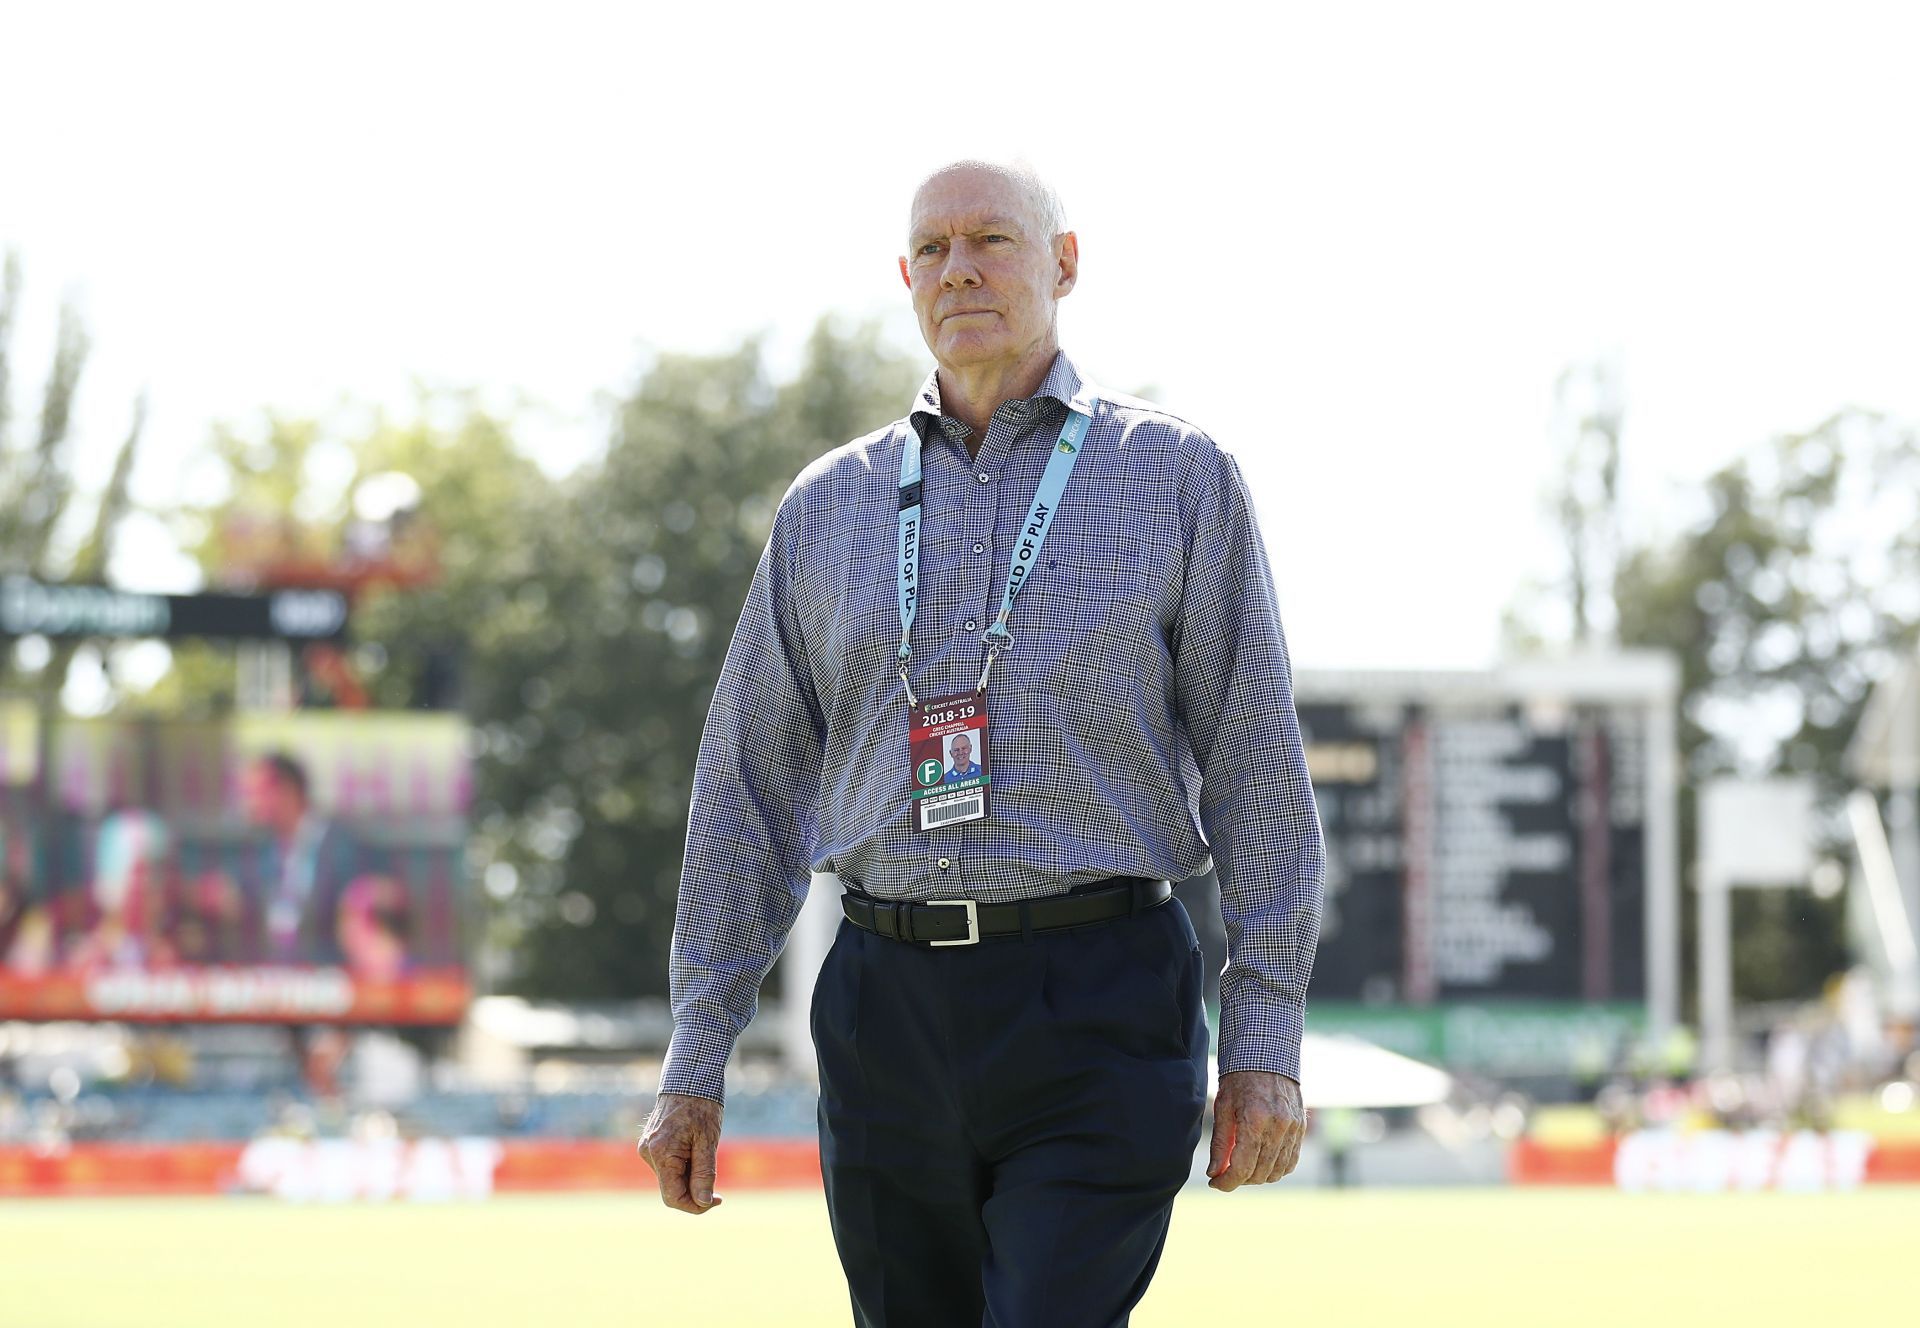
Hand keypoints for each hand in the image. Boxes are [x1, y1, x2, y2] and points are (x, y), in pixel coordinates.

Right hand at [637, 1092, 724, 1213]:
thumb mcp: (708, 1141)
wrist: (689, 1077)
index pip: (673, 1198)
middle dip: (695, 1190)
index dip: (695, 1206)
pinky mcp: (650, 1144)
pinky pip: (667, 1166)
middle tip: (717, 1185)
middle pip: (671, 1189)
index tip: (716, 1200)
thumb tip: (702, 1202)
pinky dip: (684, 1167)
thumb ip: (704, 1174)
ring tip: (705, 1153)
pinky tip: (695, 1149)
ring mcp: (646, 1149)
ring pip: (670, 1178)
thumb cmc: (702, 1107)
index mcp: (661, 1154)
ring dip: (690, 1177)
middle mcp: (648, 1154)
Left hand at [1207, 1070, 1305, 1190]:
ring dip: (1257, 1176)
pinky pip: (1290, 1162)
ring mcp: (1293, 1129)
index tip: (1215, 1184)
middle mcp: (1279, 1127)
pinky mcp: (1301, 1128)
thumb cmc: (1239, 1079)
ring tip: (1242, 1166)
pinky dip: (1275, 1168)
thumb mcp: (1223, 1107)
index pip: (1242, 1167)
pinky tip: (1261, 1161)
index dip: (1227, 1182)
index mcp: (1255, 1120)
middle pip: (1260, 1173)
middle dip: (1239, 1179)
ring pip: (1277, 1172)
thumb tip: (1214, 1173)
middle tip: (1225, 1172)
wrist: (1267, 1056)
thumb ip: (1220, 1144)